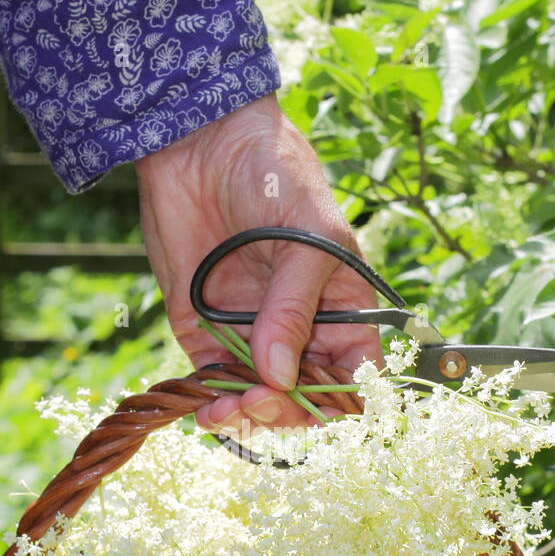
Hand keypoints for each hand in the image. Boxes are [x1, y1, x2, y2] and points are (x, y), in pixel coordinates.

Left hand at [134, 93, 380, 432]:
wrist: (199, 140)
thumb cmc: (274, 173)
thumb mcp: (306, 237)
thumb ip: (294, 309)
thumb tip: (280, 377)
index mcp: (341, 309)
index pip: (355, 376)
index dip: (344, 402)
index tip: (319, 405)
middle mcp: (298, 329)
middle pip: (305, 398)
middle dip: (287, 410)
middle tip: (261, 399)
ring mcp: (251, 332)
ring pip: (258, 399)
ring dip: (246, 415)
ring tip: (225, 411)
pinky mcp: (204, 330)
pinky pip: (212, 381)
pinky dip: (209, 402)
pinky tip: (205, 406)